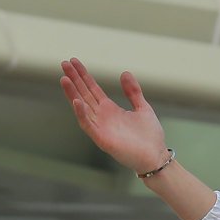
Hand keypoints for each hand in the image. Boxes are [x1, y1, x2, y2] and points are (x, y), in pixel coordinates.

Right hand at [60, 59, 169, 173]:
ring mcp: (101, 128)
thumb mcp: (143, 108)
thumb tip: (125, 73)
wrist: (156, 158)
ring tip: (64, 78)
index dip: (83, 75)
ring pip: (82, 108)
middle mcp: (102, 117)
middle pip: (84, 94)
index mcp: (110, 109)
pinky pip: (88, 126)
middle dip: (74, 79)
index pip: (92, 89)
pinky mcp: (102, 140)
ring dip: (72, 94)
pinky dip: (82, 114)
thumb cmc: (150, 137)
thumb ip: (133, 92)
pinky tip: (77, 101)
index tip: (74, 62)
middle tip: (64, 63)